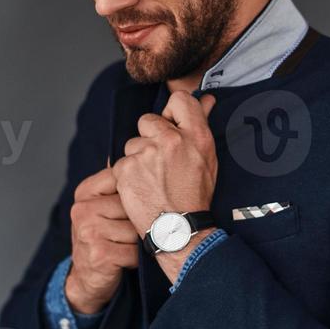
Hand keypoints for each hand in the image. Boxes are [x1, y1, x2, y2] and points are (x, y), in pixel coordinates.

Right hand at [65, 165, 139, 313]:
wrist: (87, 278)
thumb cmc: (104, 238)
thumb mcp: (106, 207)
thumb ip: (119, 183)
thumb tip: (137, 152)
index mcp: (85, 192)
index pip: (124, 179)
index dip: (138, 196)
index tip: (139, 206)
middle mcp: (83, 209)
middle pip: (134, 204)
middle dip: (141, 220)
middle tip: (132, 231)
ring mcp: (88, 231)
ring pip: (137, 228)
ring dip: (140, 241)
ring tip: (127, 246)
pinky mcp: (98, 254)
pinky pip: (135, 250)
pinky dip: (137, 258)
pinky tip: (126, 259)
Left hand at [111, 90, 217, 237]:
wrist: (178, 229)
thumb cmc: (195, 195)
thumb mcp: (207, 158)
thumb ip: (201, 125)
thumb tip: (205, 99)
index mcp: (196, 136)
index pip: (179, 100)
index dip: (172, 112)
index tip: (171, 125)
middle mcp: (171, 140)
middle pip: (148, 120)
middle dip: (150, 137)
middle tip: (160, 161)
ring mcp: (146, 153)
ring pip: (133, 143)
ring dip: (139, 157)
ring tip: (152, 179)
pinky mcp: (126, 168)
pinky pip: (122, 162)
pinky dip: (128, 174)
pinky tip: (142, 187)